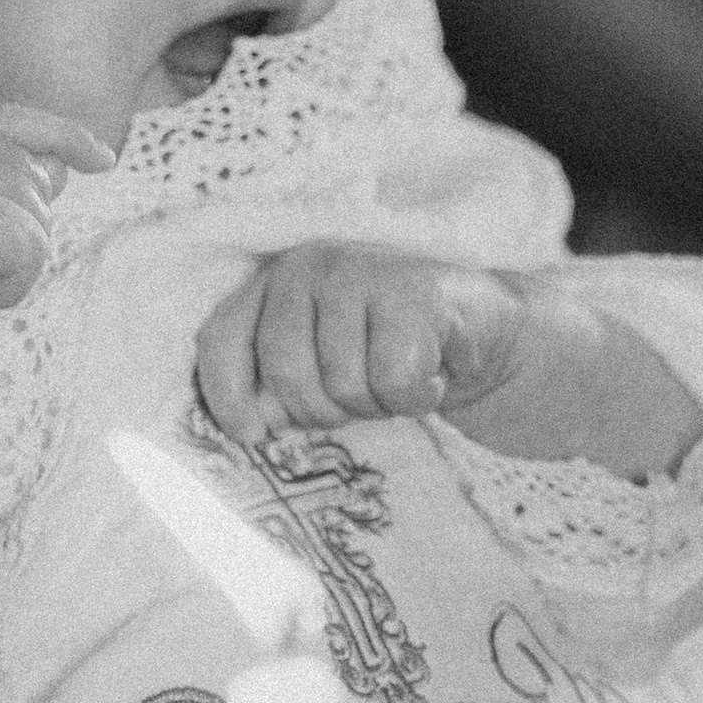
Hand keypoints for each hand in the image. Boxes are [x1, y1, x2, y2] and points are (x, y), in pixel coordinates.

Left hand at [196, 246, 525, 445]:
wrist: (480, 323)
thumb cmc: (387, 347)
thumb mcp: (323, 361)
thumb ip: (280, 384)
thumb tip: (252, 425)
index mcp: (271, 282)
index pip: (222, 339)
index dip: (227, 396)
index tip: (251, 435)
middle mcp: (304, 266)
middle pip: (287, 375)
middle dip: (325, 412)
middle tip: (362, 400)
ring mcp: (356, 272)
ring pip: (343, 384)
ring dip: (377, 405)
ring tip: (398, 378)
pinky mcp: (409, 289)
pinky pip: (393, 380)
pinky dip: (415, 397)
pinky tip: (431, 374)